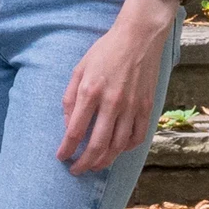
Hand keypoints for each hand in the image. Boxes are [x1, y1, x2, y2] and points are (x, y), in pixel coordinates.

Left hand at [57, 0, 177, 174]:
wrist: (138, 38)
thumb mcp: (79, 68)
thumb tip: (68, 124)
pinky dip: (125, 149)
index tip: (61, 157)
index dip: (67, 149)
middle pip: (97, 146)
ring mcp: (132, 107)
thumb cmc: (104, 51)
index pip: (75, 131)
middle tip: (76, 170)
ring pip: (117, 146)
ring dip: (104, 161)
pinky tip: (116, 150)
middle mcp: (112, 103)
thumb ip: (71, 97)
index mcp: (91, 91)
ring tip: (94, 165)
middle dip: (84, 163)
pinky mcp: (147, 108)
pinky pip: (137, 137)